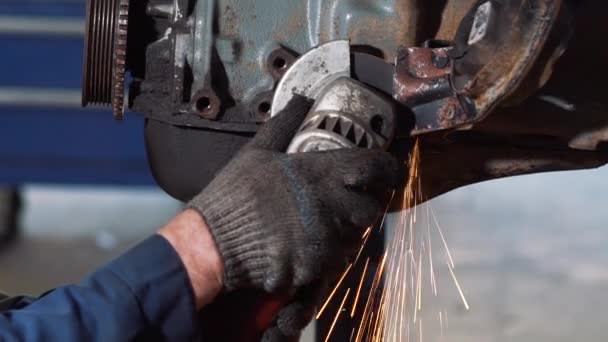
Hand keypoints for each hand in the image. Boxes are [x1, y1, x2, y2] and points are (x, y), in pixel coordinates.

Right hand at [188, 97, 400, 292]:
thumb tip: (301, 99)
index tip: (388, 171)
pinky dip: (328, 255)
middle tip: (349, 202)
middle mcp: (331, 206)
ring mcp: (326, 239)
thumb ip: (285, 124)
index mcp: (321, 172)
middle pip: (372, 208)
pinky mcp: (316, 267)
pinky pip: (336, 262)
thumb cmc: (235, 194)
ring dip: (347, 231)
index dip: (387, 169)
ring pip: (357, 237)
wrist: (214, 242)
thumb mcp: (258, 151)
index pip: (374, 167)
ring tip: (326, 226)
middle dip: (364, 205)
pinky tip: (309, 246)